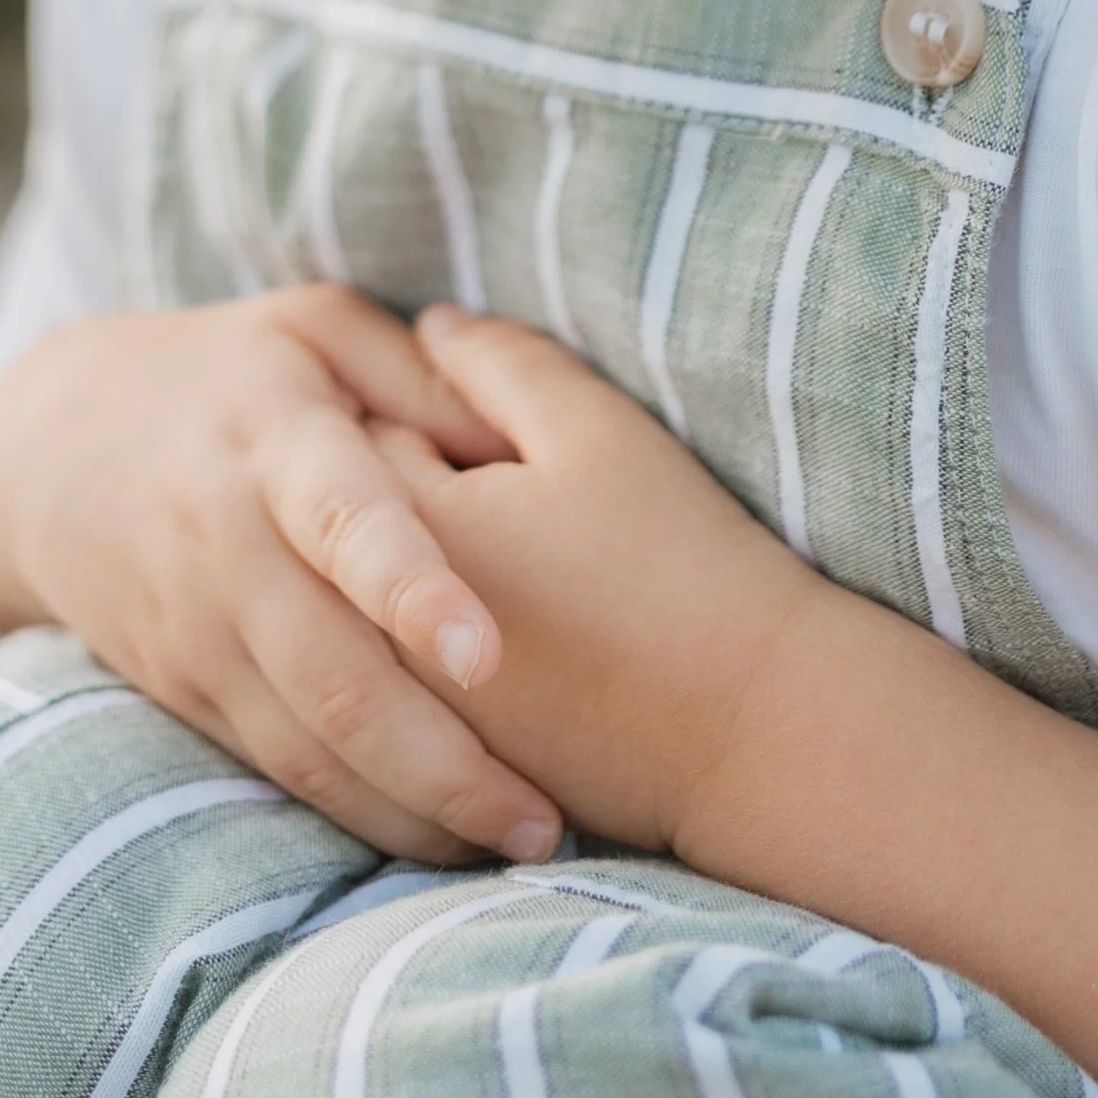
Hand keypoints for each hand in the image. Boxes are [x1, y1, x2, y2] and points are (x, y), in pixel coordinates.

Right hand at [0, 288, 566, 865]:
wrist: (53, 446)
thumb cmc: (234, 374)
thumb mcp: (317, 327)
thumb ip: (423, 375)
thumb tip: (528, 441)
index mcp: (275, 440)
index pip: (341, 518)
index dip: (407, 586)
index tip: (484, 653)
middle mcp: (230, 546)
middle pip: (332, 677)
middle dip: (442, 762)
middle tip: (545, 823)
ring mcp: (201, 631)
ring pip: (307, 748)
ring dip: (414, 812)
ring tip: (520, 843)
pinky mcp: (188, 691)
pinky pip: (279, 771)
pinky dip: (361, 817)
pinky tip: (446, 839)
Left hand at [370, 304, 823, 858]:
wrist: (755, 735)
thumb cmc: (682, 568)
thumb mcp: (597, 432)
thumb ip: (500, 363)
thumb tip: (429, 325)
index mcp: (412, 533)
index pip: (362, 437)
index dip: (430, 417)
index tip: (494, 437)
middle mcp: (384, 636)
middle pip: (343, 536)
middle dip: (396, 506)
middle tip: (502, 502)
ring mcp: (411, 717)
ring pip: (364, 620)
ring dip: (401, 587)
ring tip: (511, 573)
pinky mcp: (450, 772)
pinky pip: (403, 691)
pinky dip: (431, 660)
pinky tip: (513, 647)